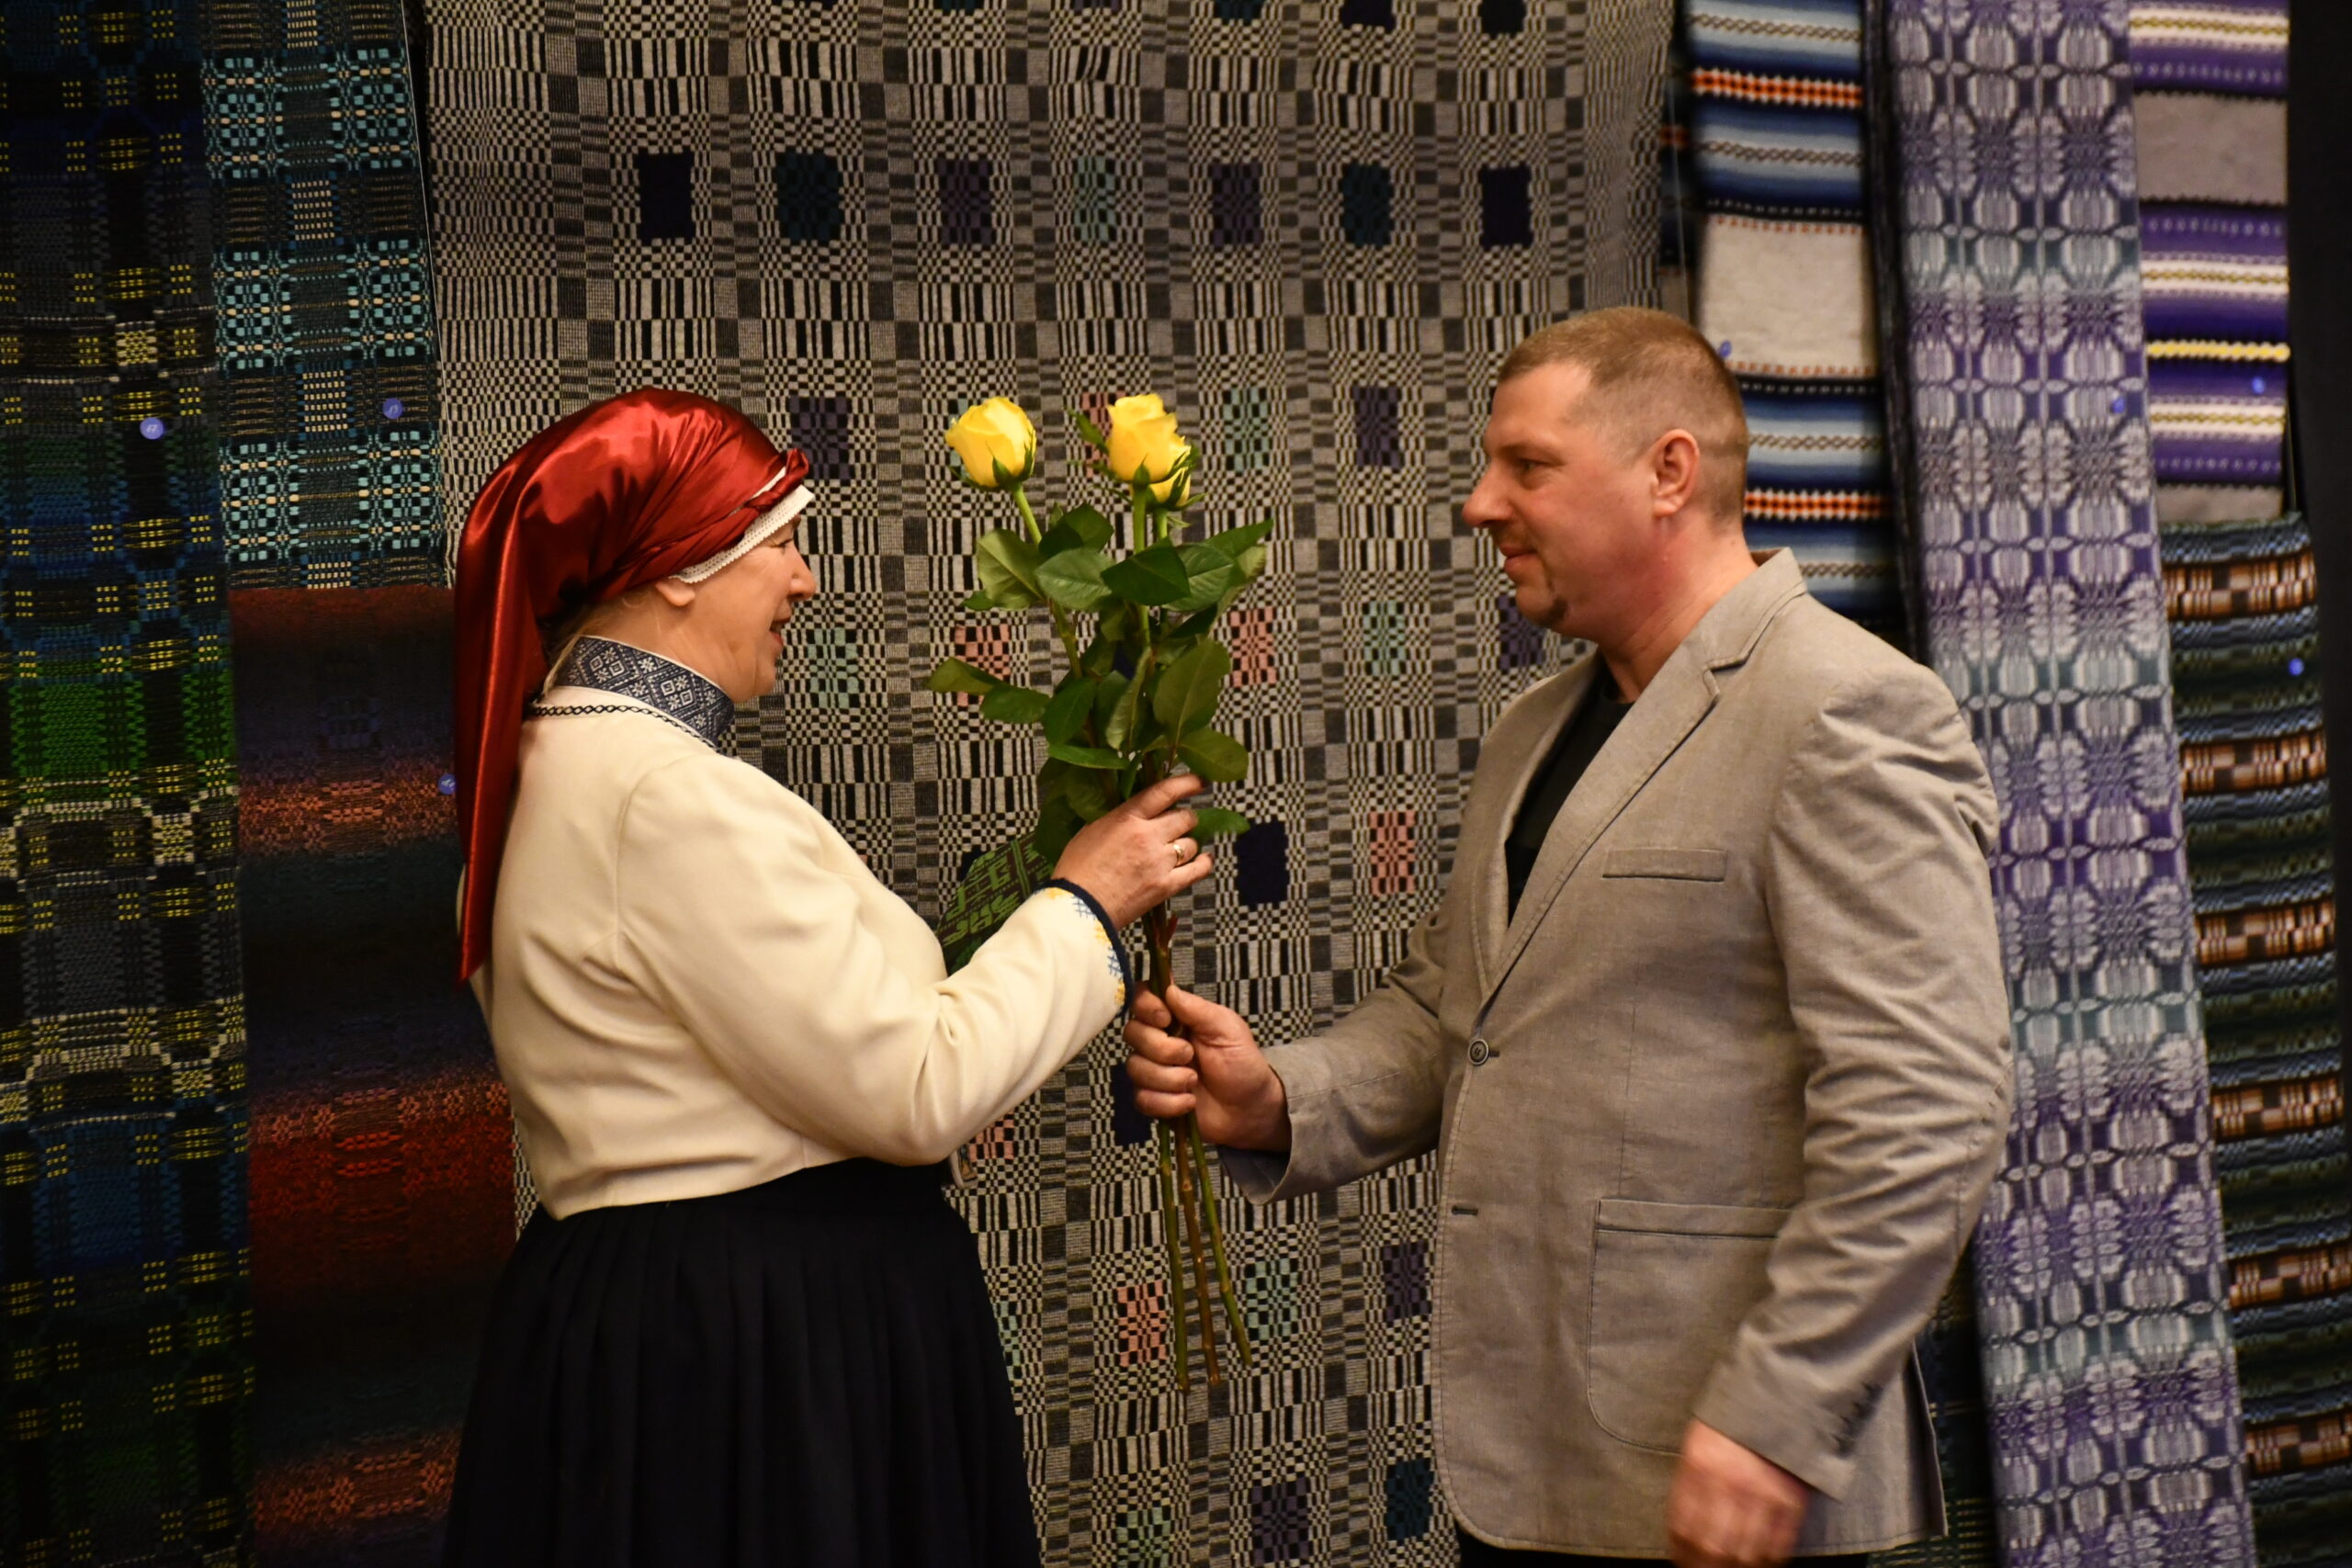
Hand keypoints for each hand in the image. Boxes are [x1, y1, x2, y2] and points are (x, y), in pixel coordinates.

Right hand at [1051, 774, 1215, 927]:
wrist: (1078, 907)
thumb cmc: (1077, 869)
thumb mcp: (1090, 831)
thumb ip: (1116, 819)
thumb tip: (1133, 813)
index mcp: (1128, 818)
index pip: (1165, 792)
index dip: (1187, 783)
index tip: (1200, 781)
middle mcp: (1149, 836)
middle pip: (1185, 818)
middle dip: (1185, 819)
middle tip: (1179, 824)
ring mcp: (1160, 861)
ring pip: (1191, 843)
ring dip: (1187, 843)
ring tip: (1177, 848)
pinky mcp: (1166, 886)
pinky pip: (1198, 870)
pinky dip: (1204, 863)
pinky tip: (1205, 859)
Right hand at [1123, 984, 1289, 1149]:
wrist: (1250, 1108)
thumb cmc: (1242, 1063)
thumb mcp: (1228, 1029)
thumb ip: (1197, 1009)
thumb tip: (1169, 989)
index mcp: (1176, 1019)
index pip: (1143, 1000)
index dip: (1146, 1006)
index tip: (1165, 1019)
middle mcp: (1159, 1041)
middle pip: (1132, 1033)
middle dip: (1162, 1048)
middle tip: (1190, 1055)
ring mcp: (1153, 1071)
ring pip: (1135, 1068)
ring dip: (1169, 1078)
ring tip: (1194, 1082)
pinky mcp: (1154, 1100)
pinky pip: (1142, 1099)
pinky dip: (1168, 1103)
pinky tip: (1189, 1101)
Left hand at [1666, 1421, 1808, 1567]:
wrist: (1780, 1392)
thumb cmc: (1733, 1419)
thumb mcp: (1699, 1442)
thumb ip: (1691, 1485)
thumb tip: (1684, 1533)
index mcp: (1698, 1466)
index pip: (1684, 1528)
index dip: (1683, 1554)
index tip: (1683, 1563)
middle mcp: (1729, 1484)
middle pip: (1714, 1548)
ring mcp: (1763, 1495)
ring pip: (1746, 1554)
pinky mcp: (1793, 1501)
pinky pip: (1779, 1545)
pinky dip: (1768, 1561)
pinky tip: (1760, 1564)